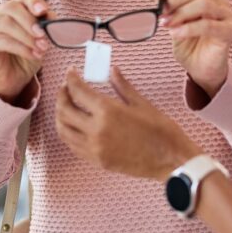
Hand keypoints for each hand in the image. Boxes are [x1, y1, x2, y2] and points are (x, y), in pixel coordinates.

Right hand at [0, 0, 51, 104]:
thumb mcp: (39, 38)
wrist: (13, 76)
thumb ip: (45, 26)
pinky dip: (22, 48)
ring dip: (27, 37)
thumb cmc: (26, 53)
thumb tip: (52, 18)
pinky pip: (3, 41)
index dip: (34, 3)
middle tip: (43, 35)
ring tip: (41, 48)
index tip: (44, 11)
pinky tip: (33, 55)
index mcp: (13, 6)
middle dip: (30, 21)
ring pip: (7, 24)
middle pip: (12, 8)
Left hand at [54, 67, 200, 179]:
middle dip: (62, 95)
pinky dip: (68, 133)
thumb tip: (112, 71)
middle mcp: (96, 130)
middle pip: (65, 110)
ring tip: (66, 105)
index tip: (71, 72)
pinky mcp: (97, 161)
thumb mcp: (142, 104)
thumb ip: (122, 87)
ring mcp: (94, 148)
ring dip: (60, 115)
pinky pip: (73, 145)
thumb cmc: (161, 130)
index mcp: (108, 112)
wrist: (171, 160)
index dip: (71, 79)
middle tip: (66, 87)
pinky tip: (74, 125)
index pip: (78, 92)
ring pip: (64, 130)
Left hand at [158, 0, 231, 97]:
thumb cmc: (190, 47)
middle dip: (176, 0)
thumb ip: (171, 12)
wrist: (201, 70)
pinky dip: (188, 28)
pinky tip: (176, 33)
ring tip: (167, 24)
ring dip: (181, 13)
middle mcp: (220, 4)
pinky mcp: (228, 32)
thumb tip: (158, 0)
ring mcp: (226, 17)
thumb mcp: (176, 26)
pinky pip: (208, 25)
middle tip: (161, 12)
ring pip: (204, 5)